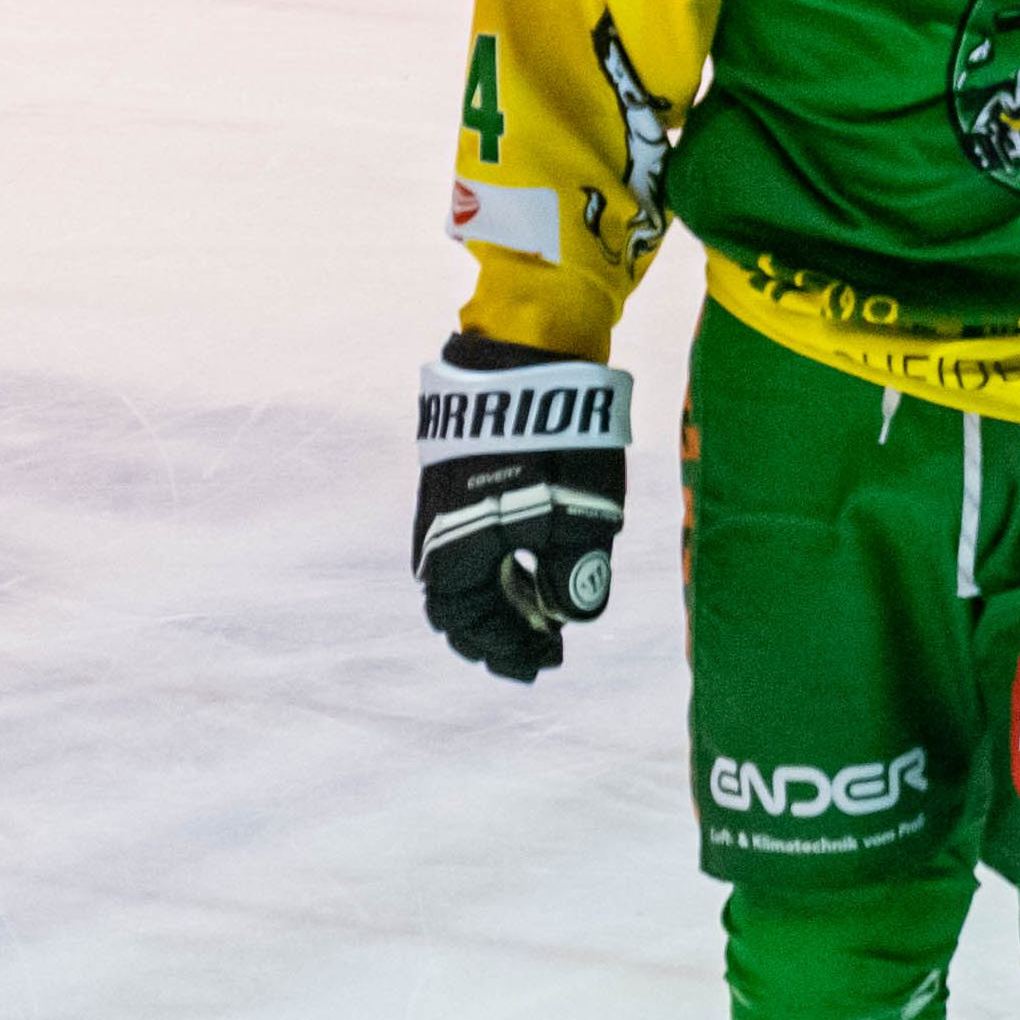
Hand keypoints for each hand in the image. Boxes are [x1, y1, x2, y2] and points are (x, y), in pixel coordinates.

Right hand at [414, 336, 632, 685]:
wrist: (524, 356)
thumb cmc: (557, 438)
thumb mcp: (580, 509)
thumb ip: (577, 569)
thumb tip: (571, 616)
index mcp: (459, 549)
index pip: (467, 622)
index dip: (504, 648)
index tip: (543, 662)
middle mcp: (438, 530)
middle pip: (458, 602)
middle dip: (497, 631)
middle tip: (539, 649)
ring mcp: (444, 501)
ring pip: (462, 570)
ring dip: (498, 597)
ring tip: (540, 611)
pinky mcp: (459, 476)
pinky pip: (468, 539)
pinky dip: (495, 563)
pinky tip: (528, 562)